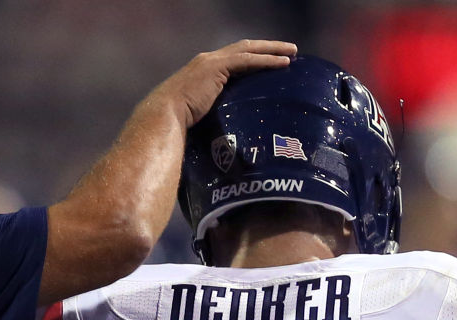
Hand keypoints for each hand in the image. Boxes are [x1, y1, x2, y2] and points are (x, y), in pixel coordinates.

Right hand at [153, 39, 297, 127]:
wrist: (164, 117)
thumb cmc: (176, 125)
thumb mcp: (199, 116)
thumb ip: (213, 115)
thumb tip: (226, 134)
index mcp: (202, 71)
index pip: (233, 59)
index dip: (253, 58)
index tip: (270, 62)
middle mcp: (207, 61)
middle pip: (244, 48)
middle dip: (267, 47)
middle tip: (289, 51)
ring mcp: (212, 62)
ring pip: (249, 49)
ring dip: (272, 49)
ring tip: (292, 52)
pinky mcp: (216, 67)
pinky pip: (247, 60)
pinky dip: (266, 60)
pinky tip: (283, 62)